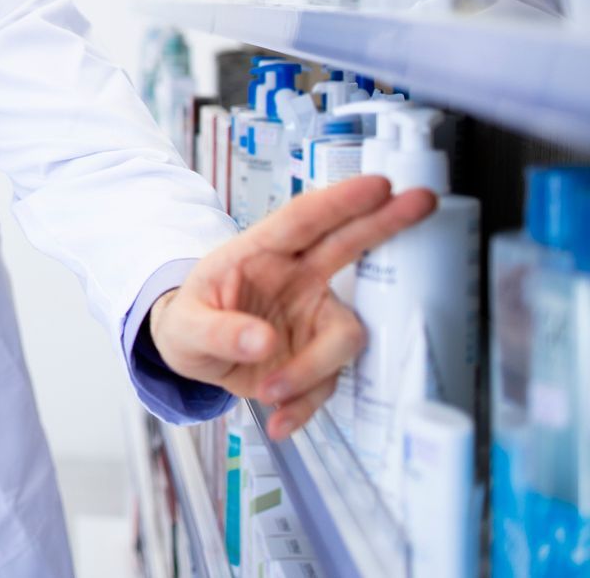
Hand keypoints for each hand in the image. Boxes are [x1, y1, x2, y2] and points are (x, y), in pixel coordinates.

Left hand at [147, 175, 436, 439]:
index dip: (340, 202)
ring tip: (268, 393)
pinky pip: (326, 382)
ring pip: (344, 336)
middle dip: (386, 222)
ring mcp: (313, 315)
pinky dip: (304, 405)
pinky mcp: (317, 356)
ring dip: (312, 370)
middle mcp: (296, 276)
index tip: (378, 186)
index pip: (302, 220)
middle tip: (423, 200)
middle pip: (348, 244)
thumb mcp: (185, 326)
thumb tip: (263, 341)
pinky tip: (279, 422)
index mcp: (258, 252)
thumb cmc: (190, 320)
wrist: (192, 354)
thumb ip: (219, 331)